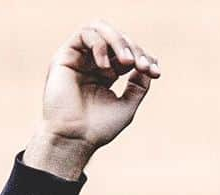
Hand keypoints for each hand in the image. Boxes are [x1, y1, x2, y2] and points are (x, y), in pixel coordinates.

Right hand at [25, 19, 159, 180]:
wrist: (73, 140)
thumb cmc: (96, 129)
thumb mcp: (127, 105)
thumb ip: (139, 84)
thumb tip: (150, 61)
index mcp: (104, 75)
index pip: (127, 52)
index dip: (143, 57)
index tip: (154, 72)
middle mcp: (90, 64)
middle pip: (117, 39)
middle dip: (133, 49)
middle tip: (141, 66)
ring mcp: (78, 59)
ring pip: (101, 29)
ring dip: (118, 41)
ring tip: (126, 62)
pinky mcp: (64, 57)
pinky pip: (86, 33)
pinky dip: (100, 44)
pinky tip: (104, 67)